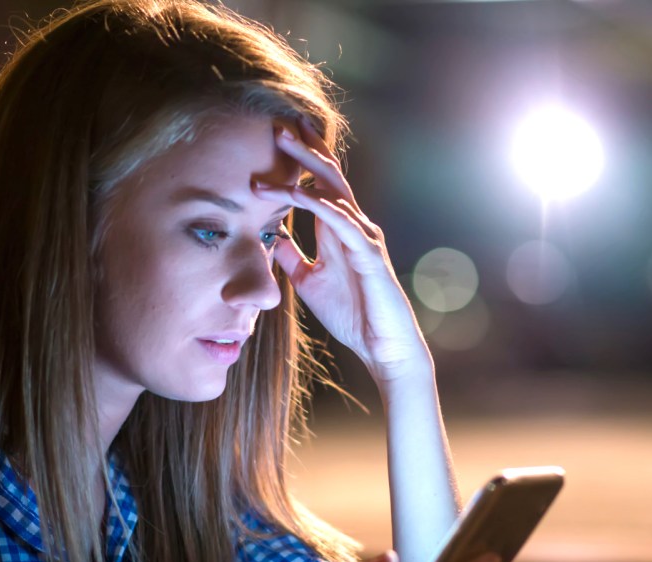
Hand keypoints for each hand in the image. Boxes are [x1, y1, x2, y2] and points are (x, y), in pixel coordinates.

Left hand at [253, 118, 430, 382]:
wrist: (383, 347)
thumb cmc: (353, 315)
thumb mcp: (309, 281)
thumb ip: (291, 257)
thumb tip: (269, 236)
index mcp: (339, 231)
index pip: (318, 185)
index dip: (300, 160)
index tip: (275, 139)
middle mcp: (353, 226)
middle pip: (328, 176)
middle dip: (304, 149)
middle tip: (278, 125)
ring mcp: (363, 237)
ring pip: (334, 189)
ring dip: (306, 166)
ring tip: (282, 145)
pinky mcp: (369, 253)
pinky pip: (342, 221)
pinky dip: (318, 204)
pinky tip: (297, 192)